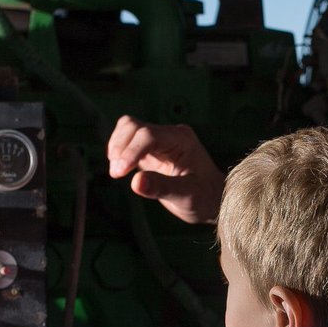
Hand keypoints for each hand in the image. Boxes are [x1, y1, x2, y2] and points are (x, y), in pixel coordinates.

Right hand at [106, 115, 225, 224]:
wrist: (211, 199)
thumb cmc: (204, 197)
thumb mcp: (187, 196)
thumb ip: (162, 187)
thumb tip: (136, 182)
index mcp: (181, 139)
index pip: (148, 136)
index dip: (131, 151)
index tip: (120, 172)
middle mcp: (169, 135)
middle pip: (133, 126)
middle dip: (120, 148)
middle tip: (117, 173)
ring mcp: (158, 140)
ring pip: (127, 129)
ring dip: (116, 148)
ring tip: (117, 172)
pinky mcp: (148, 150)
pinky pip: (127, 141)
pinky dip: (118, 152)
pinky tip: (120, 169)